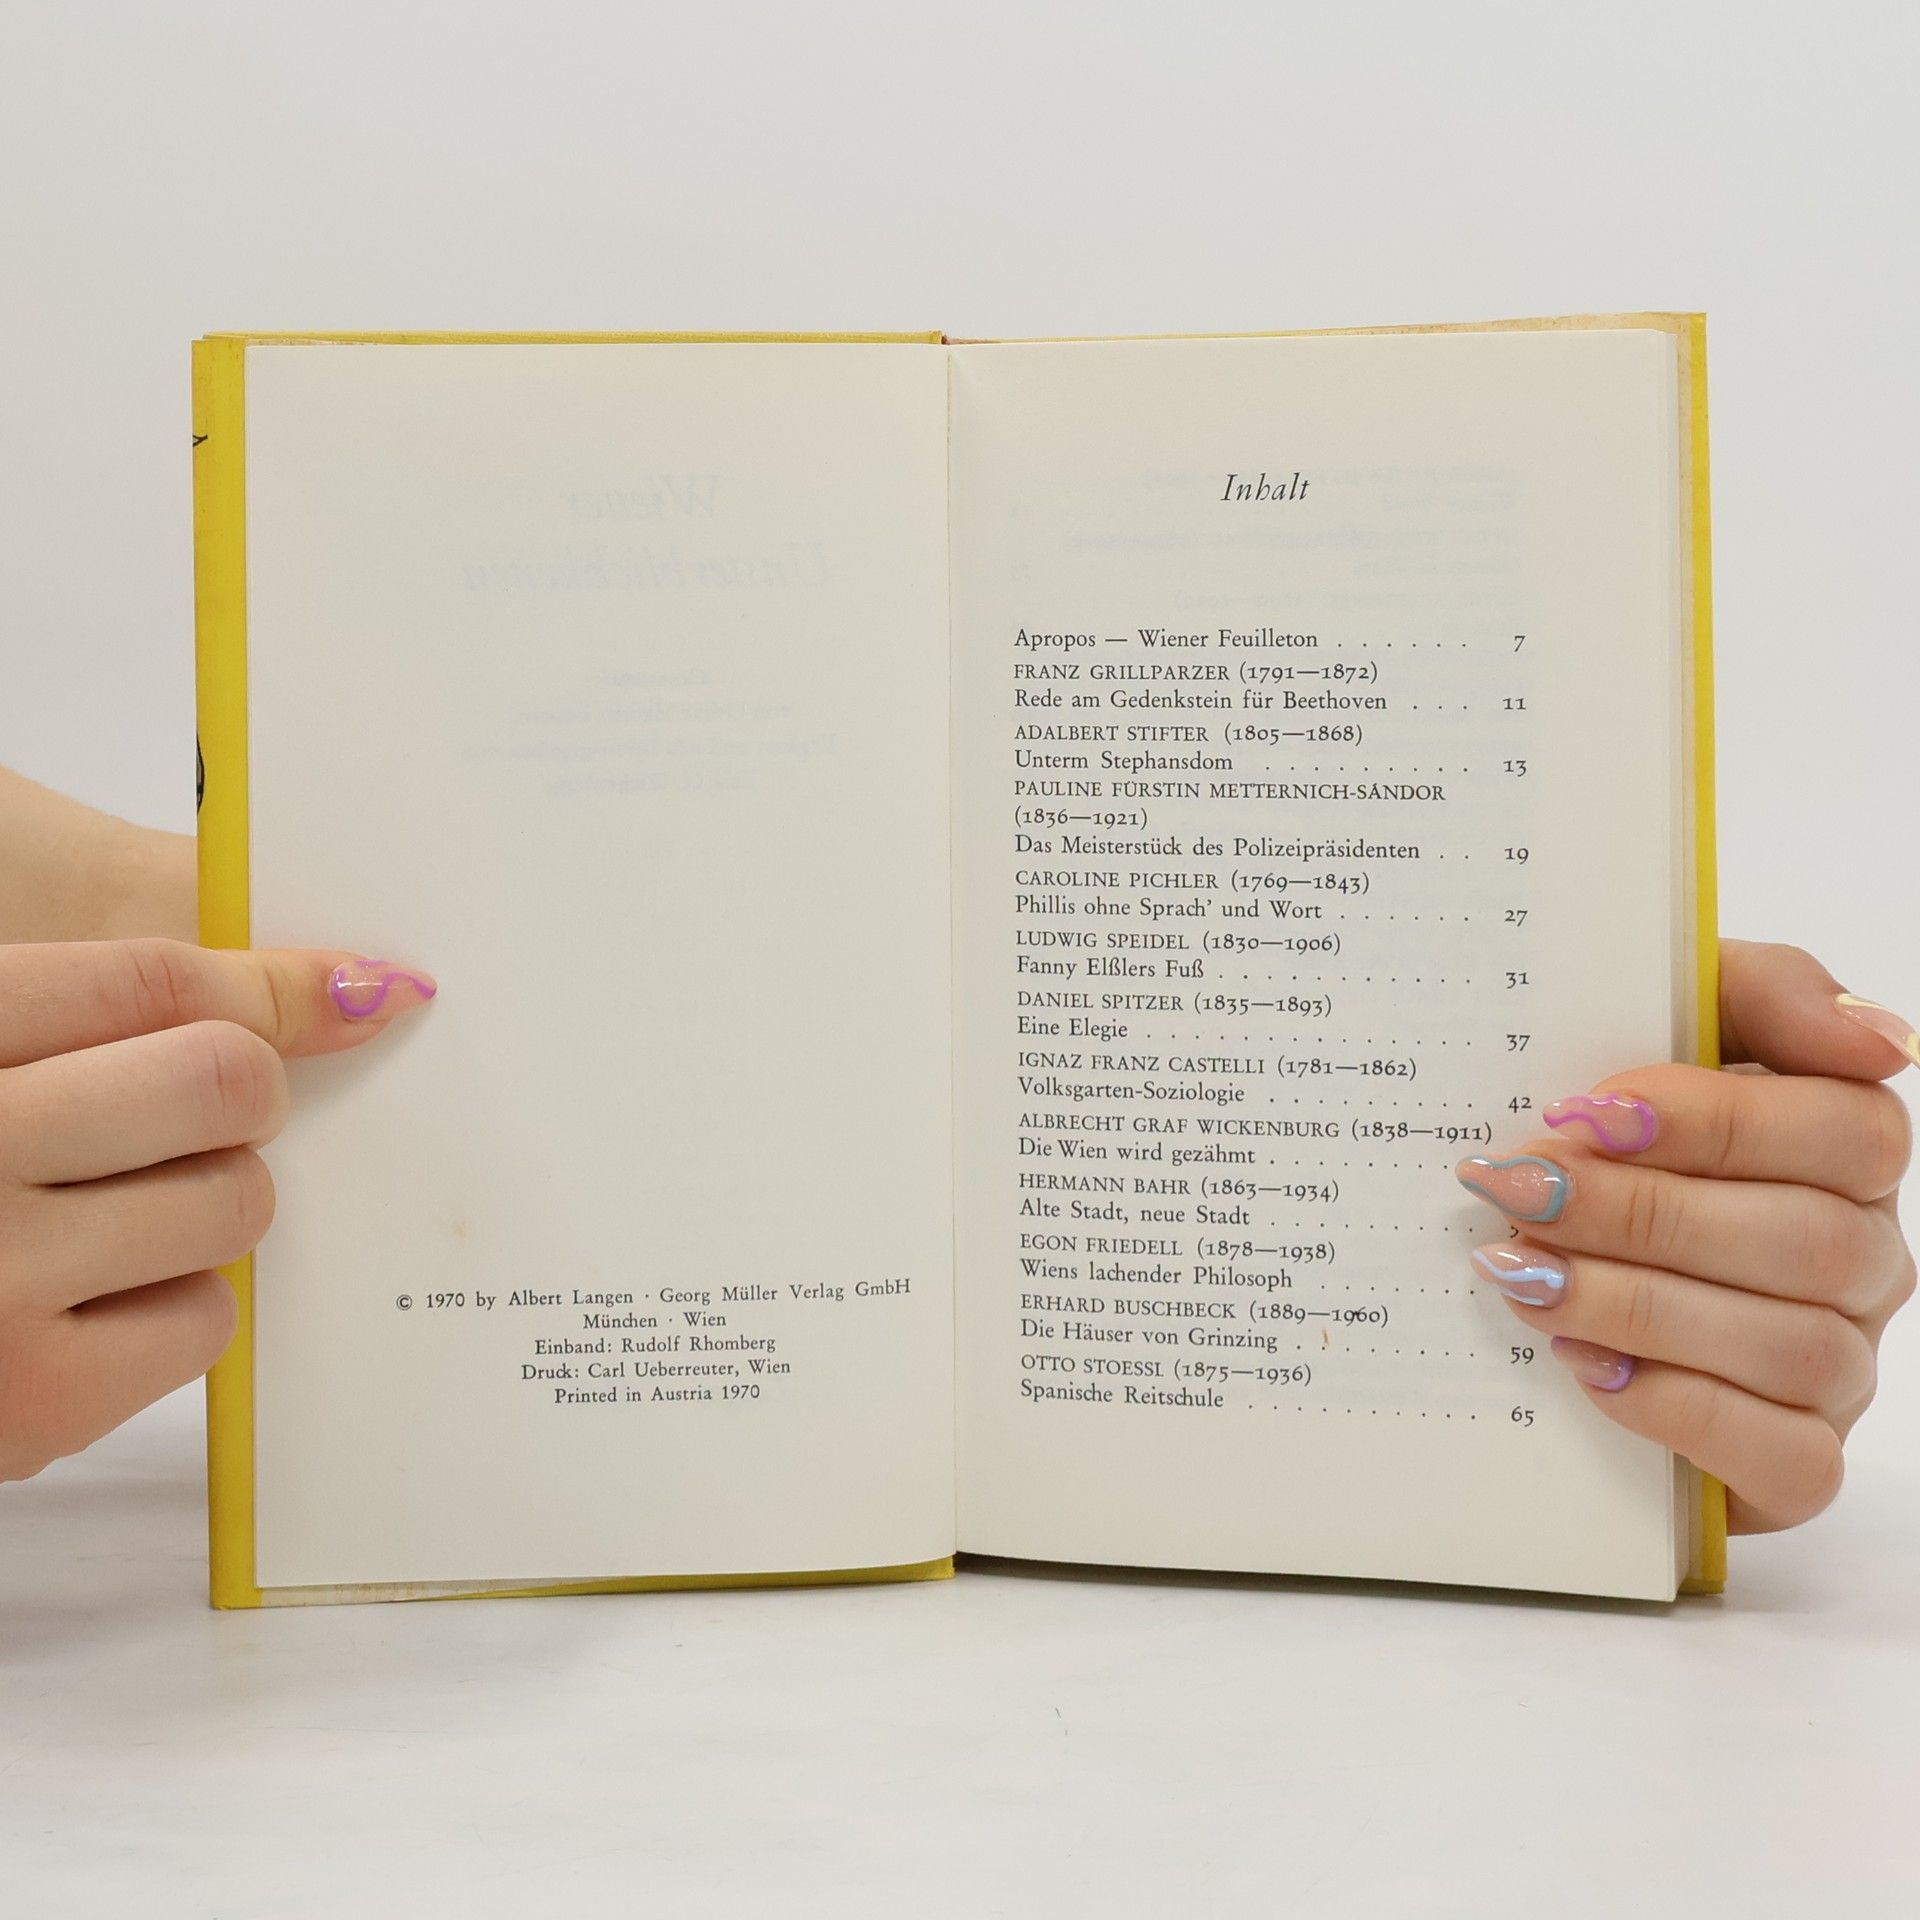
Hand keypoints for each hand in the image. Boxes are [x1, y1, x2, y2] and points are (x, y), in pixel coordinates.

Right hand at [0, 939, 434, 1480]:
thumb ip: (80, 1013)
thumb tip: (336, 992)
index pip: (154, 978)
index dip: (250, 985)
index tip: (324, 993)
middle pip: (224, 1080)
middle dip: (232, 1093)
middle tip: (193, 1114)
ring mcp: (2, 1283)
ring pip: (236, 1201)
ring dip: (202, 1203)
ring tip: (100, 1216)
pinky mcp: (36, 1401)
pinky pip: (206, 1321)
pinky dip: (173, 1306)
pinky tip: (84, 1302)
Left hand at [1456, 940, 1915, 1533]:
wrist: (1556, 1247)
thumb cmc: (1623, 1131)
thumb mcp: (1674, 1025)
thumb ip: (1768, 993)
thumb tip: (1880, 1042)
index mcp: (1849, 1150)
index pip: (1843, 1130)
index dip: (1711, 1120)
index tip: (1583, 1109)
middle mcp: (1865, 1259)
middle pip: (1805, 1240)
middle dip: (1641, 1212)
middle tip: (1519, 1189)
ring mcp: (1842, 1365)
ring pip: (1789, 1347)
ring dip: (1635, 1305)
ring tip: (1520, 1270)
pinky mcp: (1799, 1461)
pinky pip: (1785, 1458)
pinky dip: (1678, 1408)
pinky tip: (1583, 1364)